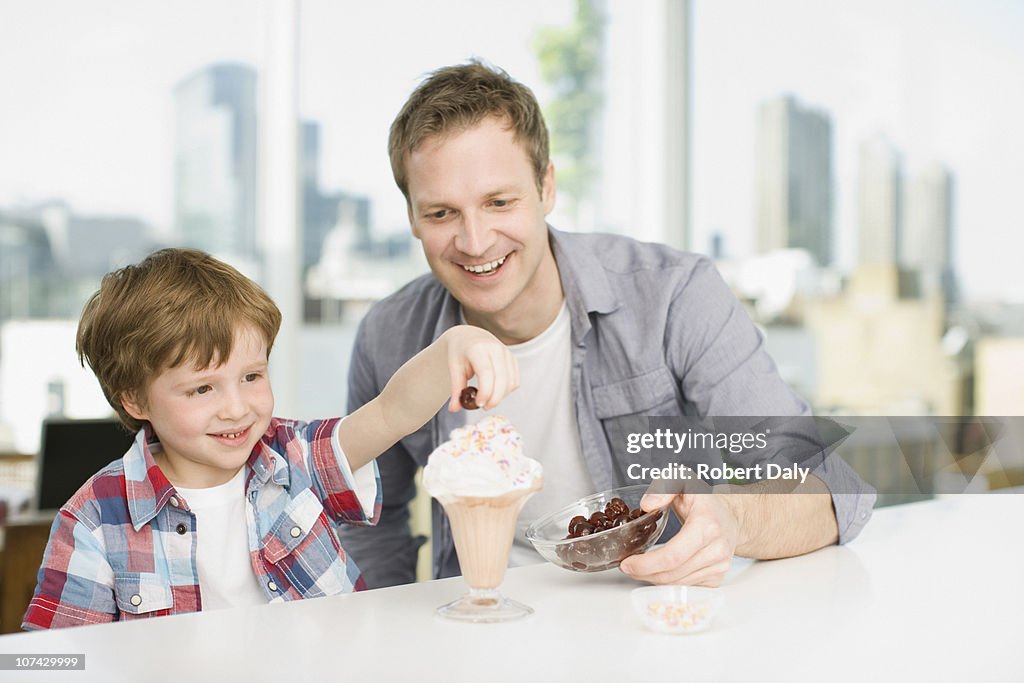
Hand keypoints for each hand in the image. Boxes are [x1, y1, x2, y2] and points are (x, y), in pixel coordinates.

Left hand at [442, 325, 519, 411]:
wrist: (469, 336)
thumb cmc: (460, 353)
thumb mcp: (454, 368)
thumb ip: (456, 389)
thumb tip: (454, 409)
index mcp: (478, 348)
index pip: (486, 373)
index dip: (485, 391)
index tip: (479, 404)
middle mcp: (495, 349)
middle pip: (501, 380)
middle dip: (494, 399)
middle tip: (483, 406)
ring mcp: (507, 353)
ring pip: (510, 382)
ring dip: (501, 396)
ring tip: (487, 399)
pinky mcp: (513, 359)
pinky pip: (515, 381)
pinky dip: (506, 391)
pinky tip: (495, 392)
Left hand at [619, 491, 739, 586]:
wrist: (730, 516)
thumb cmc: (703, 499)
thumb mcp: (683, 480)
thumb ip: (663, 487)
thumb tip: (647, 505)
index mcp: (707, 526)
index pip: (673, 555)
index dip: (647, 564)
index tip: (628, 563)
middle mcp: (716, 549)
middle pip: (672, 573)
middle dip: (644, 573)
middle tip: (627, 567)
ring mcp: (719, 566)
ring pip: (678, 583)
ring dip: (654, 579)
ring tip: (639, 568)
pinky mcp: (716, 578)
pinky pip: (686, 587)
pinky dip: (668, 582)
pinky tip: (658, 571)